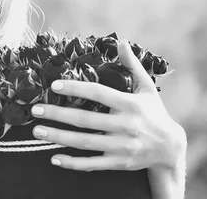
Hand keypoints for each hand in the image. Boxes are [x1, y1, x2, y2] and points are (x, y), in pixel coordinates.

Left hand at [30, 40, 186, 171]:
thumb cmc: (154, 113)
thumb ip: (132, 65)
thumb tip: (121, 42)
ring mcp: (122, 146)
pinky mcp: (119, 163)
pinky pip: (92, 164)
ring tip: (37, 131)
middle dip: (58, 115)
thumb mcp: (147, 88)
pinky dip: (73, 163)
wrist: (171, 148)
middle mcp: (125, 126)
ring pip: (85, 142)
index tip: (55, 84)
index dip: (76, 87)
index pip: (98, 93)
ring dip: (58, 137)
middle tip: (35, 110)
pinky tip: (54, 158)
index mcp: (130, 104)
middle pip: (86, 120)